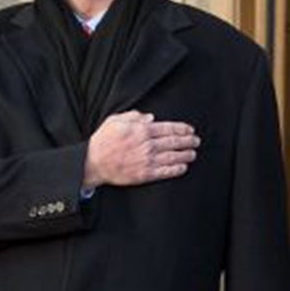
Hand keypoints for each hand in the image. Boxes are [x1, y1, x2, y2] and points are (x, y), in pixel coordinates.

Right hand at [83, 110, 199, 188]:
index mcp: (141, 130)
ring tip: (193, 154)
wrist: (93, 162)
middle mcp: (147, 144)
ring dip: (186, 155)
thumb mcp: (115, 120)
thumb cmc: (103, 140)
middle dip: (188, 141)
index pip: (168, 128)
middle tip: (196, 141)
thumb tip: (150, 117)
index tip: (190, 130)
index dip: (182, 129)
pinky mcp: (145, 174)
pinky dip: (176, 169)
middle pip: (174, 142)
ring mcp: (147, 160)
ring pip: (173, 157)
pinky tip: (183, 167)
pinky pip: (165, 172)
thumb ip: (134, 116)